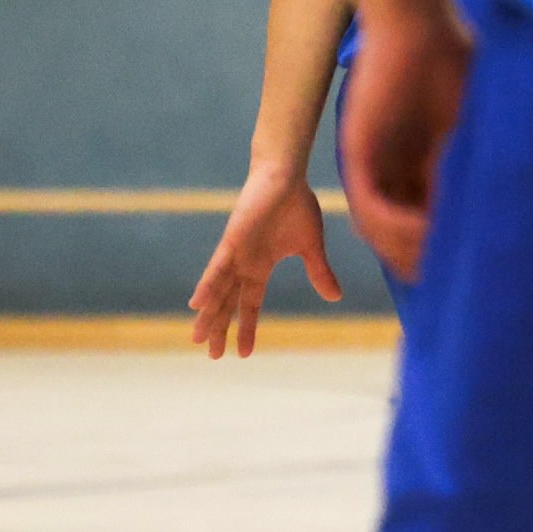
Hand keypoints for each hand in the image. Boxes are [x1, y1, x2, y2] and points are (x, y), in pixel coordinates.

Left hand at [189, 163, 340, 357]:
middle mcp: (243, 264)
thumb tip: (335, 298)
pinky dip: (207, 285)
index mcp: (260, 267)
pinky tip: (197, 304)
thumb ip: (319, 273)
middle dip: (220, 328)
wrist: (286, 176)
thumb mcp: (311, 247)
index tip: (243, 354)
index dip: (247, 327)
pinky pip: (217, 268)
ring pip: (218, 291)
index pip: (251, 304)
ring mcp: (235, 253)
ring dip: (209, 314)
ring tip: (198, 337)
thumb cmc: (296, 205)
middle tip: (211, 355)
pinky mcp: (232, 240)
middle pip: (228, 303)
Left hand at [337, 0, 470, 281]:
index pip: (428, 219)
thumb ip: (488, 157)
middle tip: (462, 286)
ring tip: (443, 269)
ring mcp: (373, 163)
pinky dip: (398, 228)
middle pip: (402, 233)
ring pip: (384, 228)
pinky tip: (428, 238)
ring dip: (412, 253)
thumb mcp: (477, 121)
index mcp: (417, 161)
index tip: (480, 270)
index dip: (449, 248)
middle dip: (428, 261)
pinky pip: (372, 206)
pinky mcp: (358, 153)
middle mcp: (391, 168)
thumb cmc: (452, 56)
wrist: (412, 19)